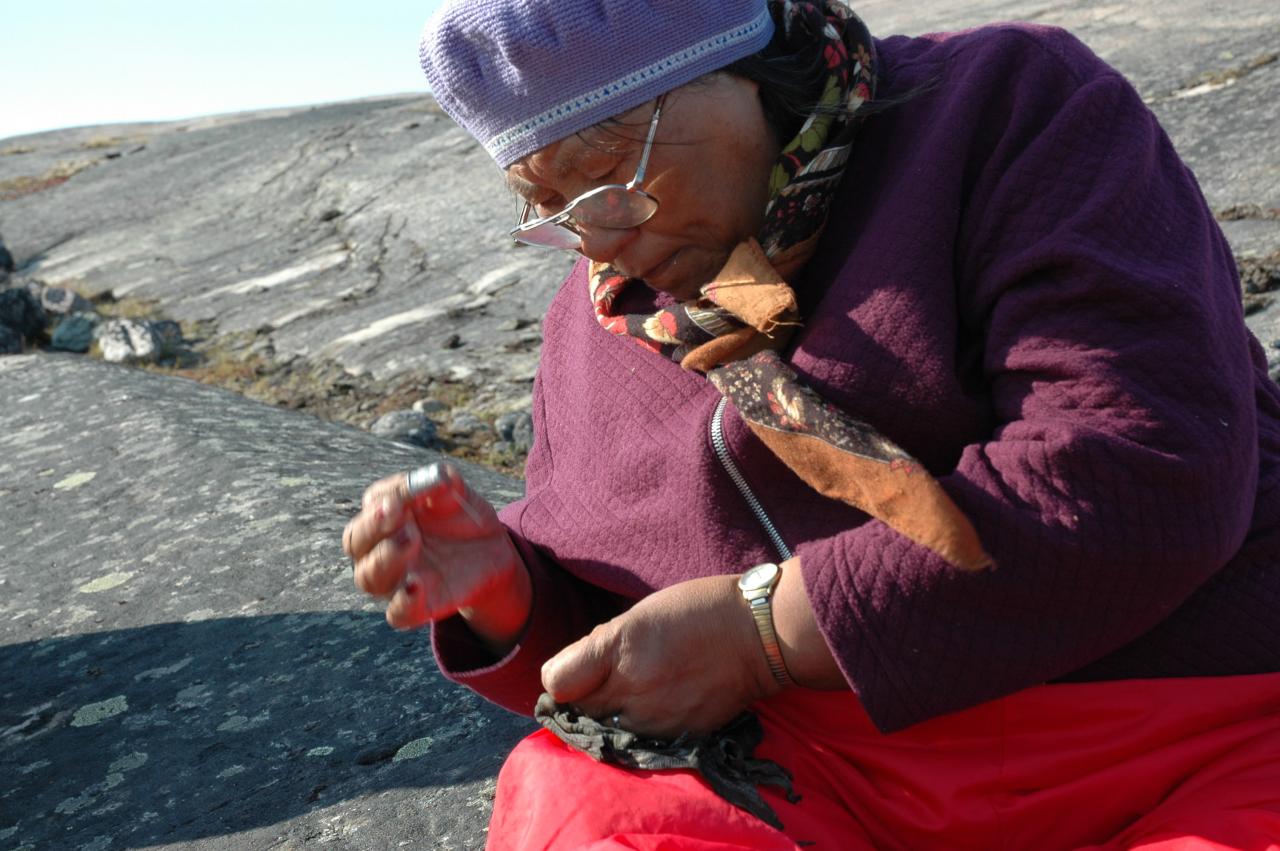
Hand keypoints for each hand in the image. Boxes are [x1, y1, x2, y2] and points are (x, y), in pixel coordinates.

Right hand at [343, 462, 530, 650]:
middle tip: (401, 519)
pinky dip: (402, 603)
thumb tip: (439, 477)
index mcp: (386, 514)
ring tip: (412, 542)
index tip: (402, 498)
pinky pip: (397, 613)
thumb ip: (445, 482)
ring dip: (385, 559)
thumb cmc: (461, 516)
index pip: (371, 505)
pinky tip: (416, 586)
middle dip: (373, 529)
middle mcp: (380, 547)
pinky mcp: (417, 606)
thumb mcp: (458, 494)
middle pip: (356, 542)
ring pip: (368, 578)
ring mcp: (395, 579)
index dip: (384, 500)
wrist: (491, 551)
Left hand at [540, 575, 780, 737]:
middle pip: (580, 713)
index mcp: (619, 647)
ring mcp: (656, 718)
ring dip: (610, 722)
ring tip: (631, 702)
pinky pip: (640, 744)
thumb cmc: (697, 612)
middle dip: (583, 703)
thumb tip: (570, 673)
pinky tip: (654, 713)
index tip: (573, 674)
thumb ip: (600, 646)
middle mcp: (632, 687)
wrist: (757, 636)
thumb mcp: (638, 613)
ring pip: (607, 734)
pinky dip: (639, 734)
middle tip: (603, 688)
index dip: (562, 679)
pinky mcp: (678, 738)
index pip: (557, 682)